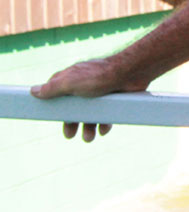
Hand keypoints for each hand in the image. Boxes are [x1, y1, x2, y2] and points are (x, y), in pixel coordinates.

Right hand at [30, 58, 148, 142]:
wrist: (131, 73)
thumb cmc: (98, 75)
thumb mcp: (71, 82)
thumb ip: (52, 88)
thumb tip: (34, 91)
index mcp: (71, 80)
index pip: (57, 95)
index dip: (55, 108)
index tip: (53, 118)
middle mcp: (84, 86)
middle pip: (74, 108)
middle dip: (72, 122)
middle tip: (70, 135)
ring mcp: (100, 92)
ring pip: (91, 113)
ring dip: (89, 127)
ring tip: (89, 138)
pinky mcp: (114, 98)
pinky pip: (107, 114)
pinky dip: (104, 123)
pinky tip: (103, 130)